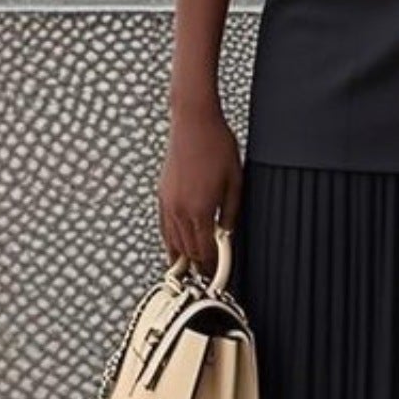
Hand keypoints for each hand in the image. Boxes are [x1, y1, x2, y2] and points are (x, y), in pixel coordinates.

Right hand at [157, 106, 242, 275]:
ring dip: (182, 257)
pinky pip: (164, 226)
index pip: (205, 250)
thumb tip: (228, 233)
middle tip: (206, 277)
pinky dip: (169, 241)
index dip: (211, 267)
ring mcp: (168, 202)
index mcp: (200, 209)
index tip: (216, 277)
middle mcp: (180, 209)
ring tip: (189, 270)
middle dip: (198, 266)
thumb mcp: (235, 181)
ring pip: (172, 241)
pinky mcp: (162, 194)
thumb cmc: (216, 145)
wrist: (193, 121)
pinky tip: (174, 246)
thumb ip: (232, 213)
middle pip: (188, 250)